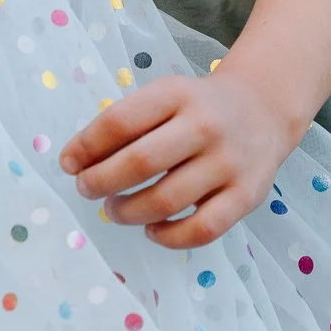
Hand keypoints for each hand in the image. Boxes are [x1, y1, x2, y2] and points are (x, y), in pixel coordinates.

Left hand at [58, 62, 302, 246]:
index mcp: (176, 94)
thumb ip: (125, 124)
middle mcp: (205, 126)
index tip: (68, 163)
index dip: (85, 146)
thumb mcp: (164, 97)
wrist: (263, 109)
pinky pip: (203, 229)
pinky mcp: (247, 196)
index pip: (120, 121)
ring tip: (114, 209)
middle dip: (101, 181)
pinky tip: (151, 229)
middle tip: (86, 188)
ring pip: (167, 200)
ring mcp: (229, 163)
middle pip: (141, 161)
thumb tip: (75, 162)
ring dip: (128, 211)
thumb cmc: (197, 108)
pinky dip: (170, 237)